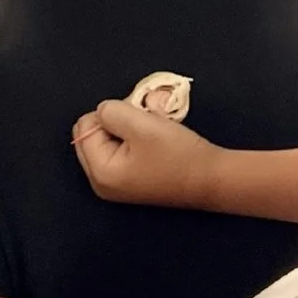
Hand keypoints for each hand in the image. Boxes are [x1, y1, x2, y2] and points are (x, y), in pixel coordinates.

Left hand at [70, 98, 225, 208]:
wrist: (212, 180)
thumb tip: (103, 112)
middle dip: (115, 123)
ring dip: (127, 129)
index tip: (139, 121)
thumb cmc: (178, 154)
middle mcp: (100, 183)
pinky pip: (119, 151)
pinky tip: (153, 145)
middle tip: (144, 125)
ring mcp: (114, 185)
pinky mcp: (128, 182)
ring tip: (151, 134)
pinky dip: (133, 141)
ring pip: (107, 140)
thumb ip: (112, 112)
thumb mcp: (141, 124)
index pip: (85, 125)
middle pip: (91, 134)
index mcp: (99, 172)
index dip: (111, 115)